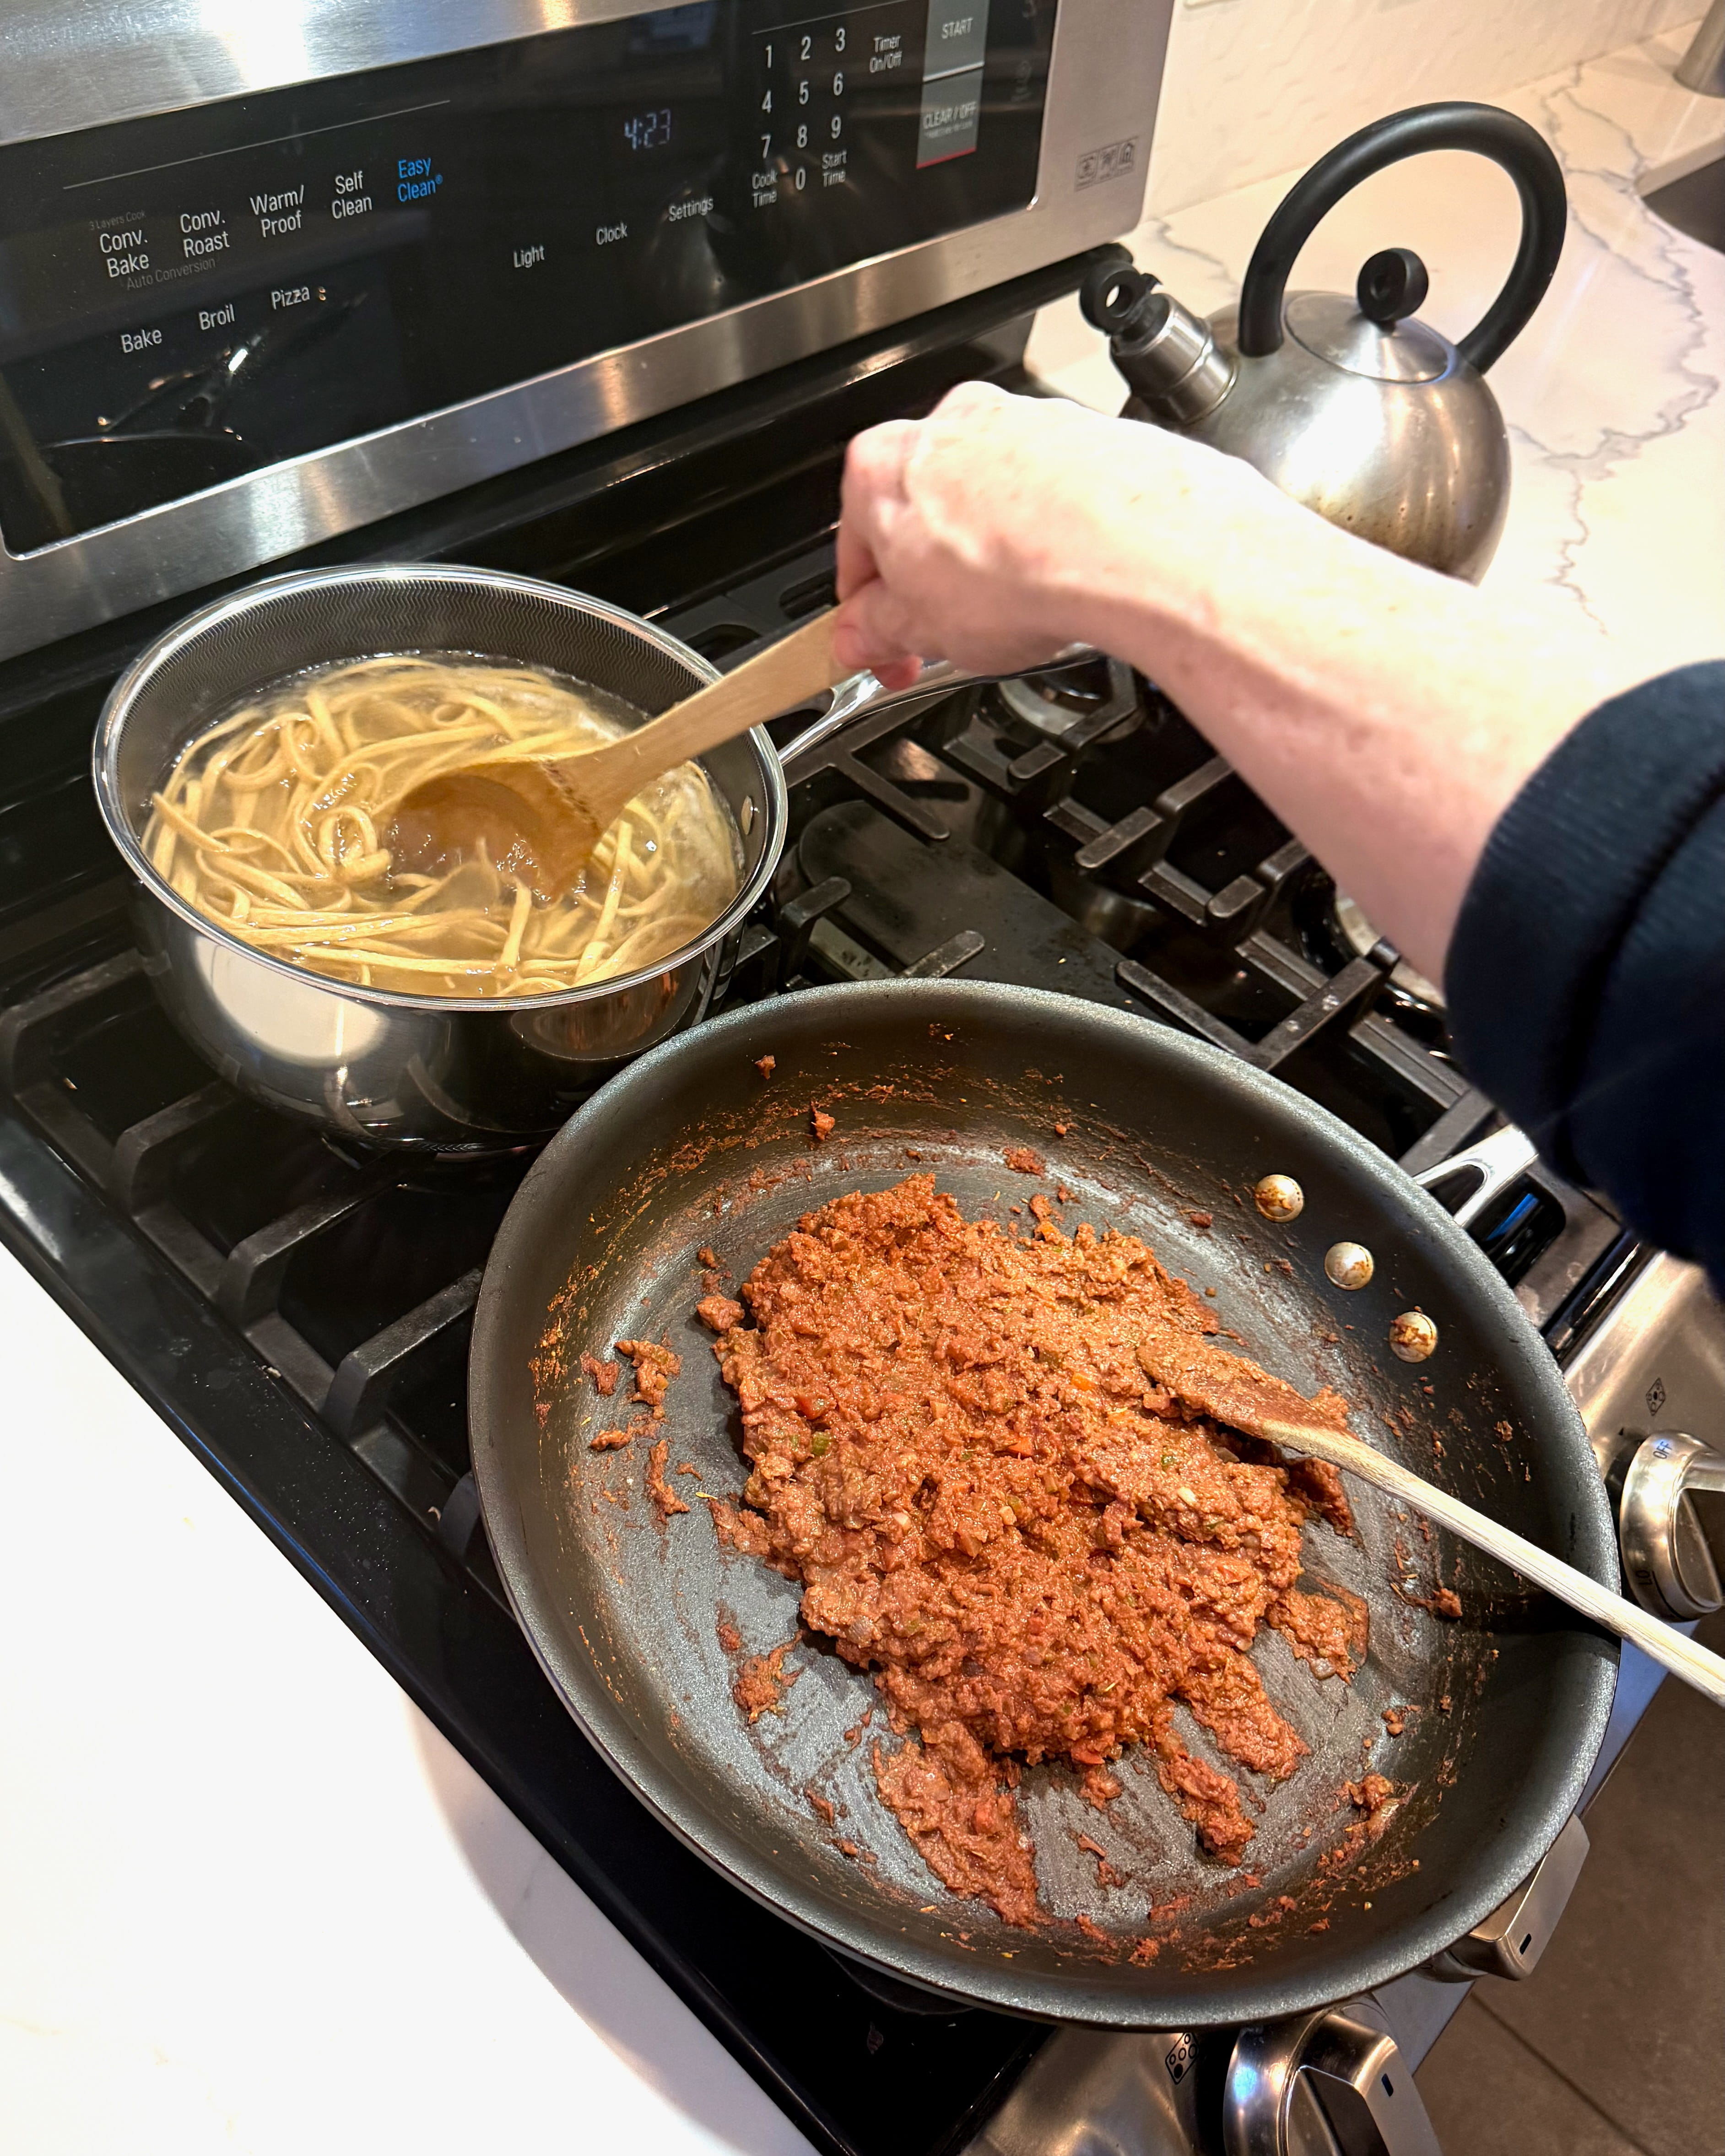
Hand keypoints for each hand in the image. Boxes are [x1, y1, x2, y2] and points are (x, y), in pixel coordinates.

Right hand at [832, 379, 1127, 685]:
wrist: (1125, 543)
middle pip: (922, 519)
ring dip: (992, 554)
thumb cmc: (1018, 567)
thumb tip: (860, 638)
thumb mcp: (921, 632)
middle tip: (951, 636)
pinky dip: (1047, 532)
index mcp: (879, 467)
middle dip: (933, 580)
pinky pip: (1047, 492)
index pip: (855, 554)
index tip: (887, 646)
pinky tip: (1060, 578)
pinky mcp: (1078, 435)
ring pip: (986, 502)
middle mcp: (946, 427)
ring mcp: (1016, 425)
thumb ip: (876, 633)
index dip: (869, 616)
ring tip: (1018, 609)